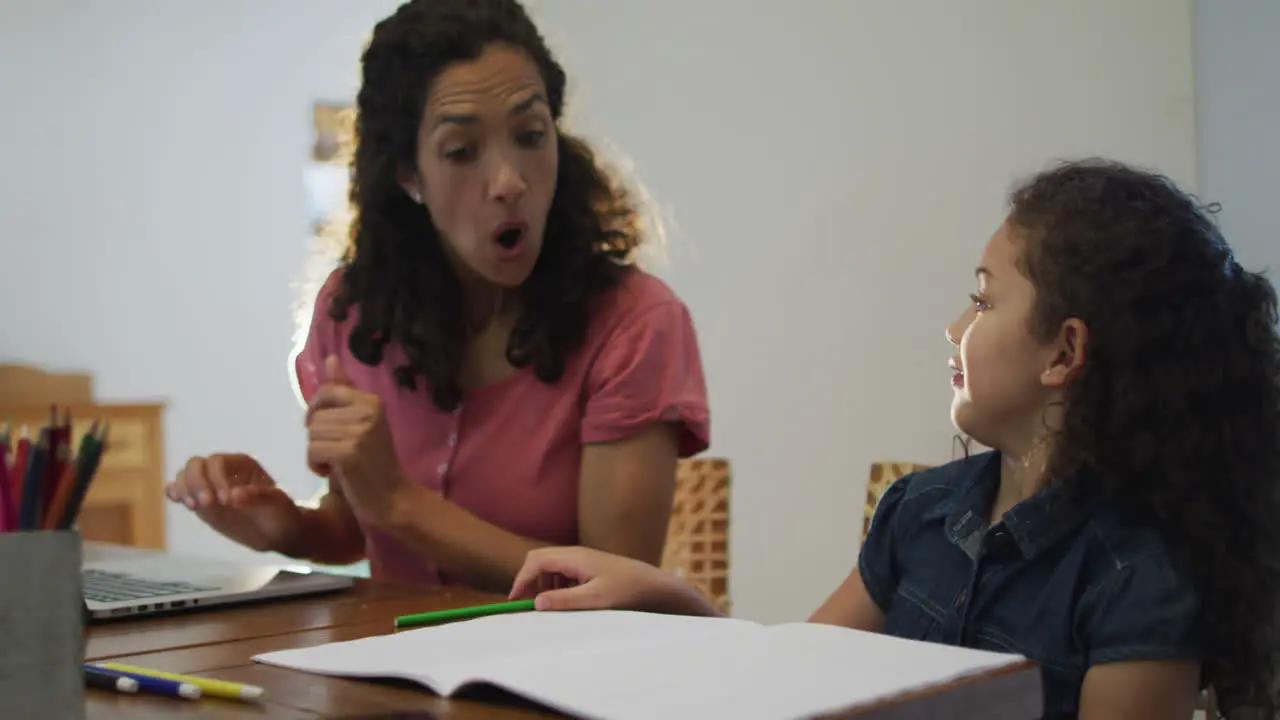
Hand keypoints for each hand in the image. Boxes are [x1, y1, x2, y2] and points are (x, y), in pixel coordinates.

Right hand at [165, 453, 301, 551]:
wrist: (277, 532)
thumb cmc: (281, 513)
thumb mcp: (277, 503)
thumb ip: (257, 497)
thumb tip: (233, 496)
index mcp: (242, 464)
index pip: (216, 461)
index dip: (215, 478)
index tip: (226, 501)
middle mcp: (223, 471)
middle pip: (196, 464)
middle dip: (195, 482)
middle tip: (205, 505)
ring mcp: (210, 486)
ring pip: (185, 476)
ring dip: (183, 489)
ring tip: (194, 507)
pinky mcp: (203, 502)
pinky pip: (181, 491)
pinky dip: (175, 492)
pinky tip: (177, 500)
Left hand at [307, 355, 409, 525]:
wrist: (392, 497)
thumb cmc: (374, 461)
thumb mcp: (360, 421)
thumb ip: (344, 391)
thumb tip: (330, 359)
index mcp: (371, 400)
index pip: (327, 392)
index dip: (318, 412)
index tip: (329, 429)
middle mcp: (368, 411)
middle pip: (316, 417)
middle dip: (319, 437)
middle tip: (340, 452)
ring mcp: (360, 432)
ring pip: (312, 435)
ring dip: (317, 453)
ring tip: (338, 462)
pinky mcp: (349, 453)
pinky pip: (312, 451)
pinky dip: (316, 465)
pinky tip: (333, 472)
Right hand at [509, 546, 707, 613]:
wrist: (653, 586)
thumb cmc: (626, 590)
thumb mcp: (595, 599)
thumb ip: (565, 600)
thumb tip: (536, 602)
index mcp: (574, 557)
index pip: (536, 561)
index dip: (521, 580)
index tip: (515, 601)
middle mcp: (576, 554)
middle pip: (539, 560)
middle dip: (529, 580)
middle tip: (527, 604)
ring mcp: (582, 560)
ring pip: (550, 567)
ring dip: (543, 585)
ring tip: (549, 606)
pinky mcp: (588, 568)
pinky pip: (562, 573)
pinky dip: (556, 586)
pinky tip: (567, 601)